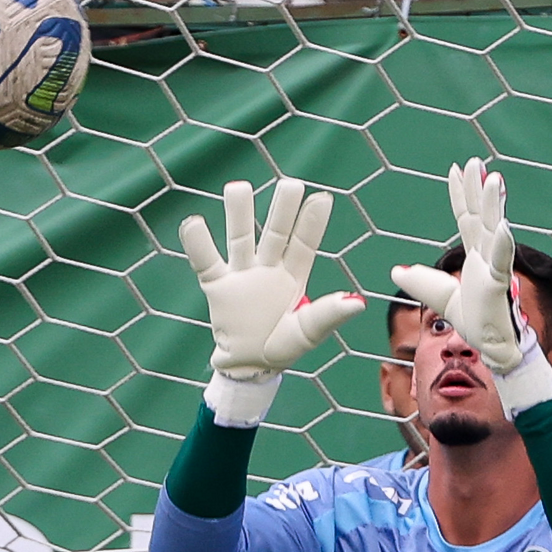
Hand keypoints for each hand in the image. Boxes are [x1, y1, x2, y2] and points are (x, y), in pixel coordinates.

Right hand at [180, 178, 364, 381]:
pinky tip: (193, 222)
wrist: (248, 367)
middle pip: (274, 233)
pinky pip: (205, 261)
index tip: (323, 198)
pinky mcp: (217, 286)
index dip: (312, 223)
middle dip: (281, 210)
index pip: (304, 244)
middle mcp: (268, 268)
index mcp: (294, 276)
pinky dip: (198, 243)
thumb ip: (327, 315)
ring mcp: (242, 274)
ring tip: (237, 188)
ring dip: (238, 214)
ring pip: (239, 238)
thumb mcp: (308, 333)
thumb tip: (358, 302)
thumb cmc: (282, 348)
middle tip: (290, 184)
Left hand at [390, 157, 522, 373]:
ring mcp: (494, 268)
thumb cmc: (473, 319)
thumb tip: (396, 270)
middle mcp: (486, 255)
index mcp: (475, 255)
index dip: (460, 194)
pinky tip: (504, 227)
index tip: (455, 169)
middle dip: (478, 189)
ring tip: (492, 180)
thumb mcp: (438, 296)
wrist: (489, 345)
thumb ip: (420, 282)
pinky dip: (503, 244)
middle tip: (475, 162)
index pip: (466, 217)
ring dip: (494, 205)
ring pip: (494, 230)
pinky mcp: (499, 285)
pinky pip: (501, 261)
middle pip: (481, 215)